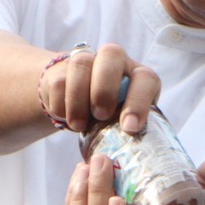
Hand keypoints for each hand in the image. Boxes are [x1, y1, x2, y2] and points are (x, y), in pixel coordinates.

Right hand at [40, 42, 161, 135]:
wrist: (80, 104)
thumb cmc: (111, 118)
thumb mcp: (124, 122)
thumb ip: (129, 127)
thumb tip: (131, 149)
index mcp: (139, 75)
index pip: (146, 79)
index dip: (138, 102)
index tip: (130, 128)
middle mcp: (116, 60)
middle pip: (112, 55)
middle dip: (105, 90)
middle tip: (101, 116)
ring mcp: (88, 59)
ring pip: (81, 64)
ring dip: (78, 99)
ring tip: (78, 125)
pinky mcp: (61, 67)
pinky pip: (58, 81)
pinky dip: (60, 104)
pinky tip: (65, 117)